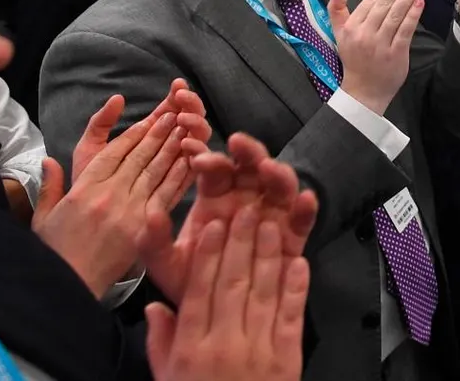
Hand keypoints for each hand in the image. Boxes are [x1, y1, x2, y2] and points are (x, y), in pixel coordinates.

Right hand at [33, 86, 208, 296]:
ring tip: (188, 126)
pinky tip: (193, 160)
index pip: (115, 152)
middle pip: (140, 156)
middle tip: (177, 112)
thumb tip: (48, 160)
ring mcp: (130, 210)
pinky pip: (167, 195)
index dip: (134, 133)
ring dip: (174, 147)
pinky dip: (181, 176)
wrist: (68, 286)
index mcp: (85, 189)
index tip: (150, 118)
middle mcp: (110, 195)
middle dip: (160, 132)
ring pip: (156, 171)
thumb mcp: (43, 217)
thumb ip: (50, 186)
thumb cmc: (55, 252)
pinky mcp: (145, 227)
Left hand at [142, 132, 316, 304]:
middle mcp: (247, 200)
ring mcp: (273, 216)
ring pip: (281, 186)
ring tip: (269, 168)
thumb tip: (151, 213)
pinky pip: (303, 220)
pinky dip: (307, 208)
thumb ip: (154, 241)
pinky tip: (306, 200)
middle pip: (253, 167)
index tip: (195, 155)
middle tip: (237, 142)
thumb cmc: (190, 283)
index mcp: (215, 199)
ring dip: (277, 172)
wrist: (214, 318)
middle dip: (247, 151)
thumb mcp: (165, 264)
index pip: (215, 170)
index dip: (208, 158)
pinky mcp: (292, 237)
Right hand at [144, 204, 308, 380]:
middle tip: (246, 211)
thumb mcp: (168, 377)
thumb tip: (155, 307)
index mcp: (193, 347)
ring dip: (269, 256)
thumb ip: (161, 341)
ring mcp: (258, 350)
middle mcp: (225, 344)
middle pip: (233, 284)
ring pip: (263, 294)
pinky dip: (296, 288)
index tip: (214, 226)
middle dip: (241, 244)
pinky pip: (290, 317)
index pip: (200, 291)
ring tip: (272, 225)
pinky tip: (298, 263)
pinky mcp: (287, 358)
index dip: (209, 256)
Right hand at [328, 0, 425, 114]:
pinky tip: (420, 2)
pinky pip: (404, 31)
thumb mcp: (339, 33)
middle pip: (385, 3)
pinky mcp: (394, 54)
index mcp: (351, 26)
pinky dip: (412, 16)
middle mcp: (364, 33)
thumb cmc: (354, 58)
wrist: (363, 90)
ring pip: (395, 14)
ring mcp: (379, 44)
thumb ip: (337, 8)